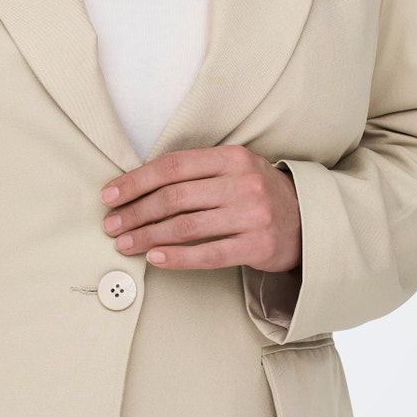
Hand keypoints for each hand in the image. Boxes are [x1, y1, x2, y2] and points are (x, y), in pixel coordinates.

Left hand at [101, 146, 300, 272]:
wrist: (307, 220)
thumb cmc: (257, 194)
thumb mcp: (233, 170)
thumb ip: (195, 173)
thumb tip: (137, 186)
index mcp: (232, 158)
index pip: (172, 167)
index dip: (136, 181)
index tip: (110, 196)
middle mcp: (243, 183)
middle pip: (174, 198)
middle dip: (135, 213)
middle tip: (112, 225)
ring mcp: (252, 216)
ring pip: (186, 227)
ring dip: (147, 237)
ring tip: (125, 244)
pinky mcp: (258, 247)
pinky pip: (208, 254)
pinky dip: (176, 258)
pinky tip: (154, 258)